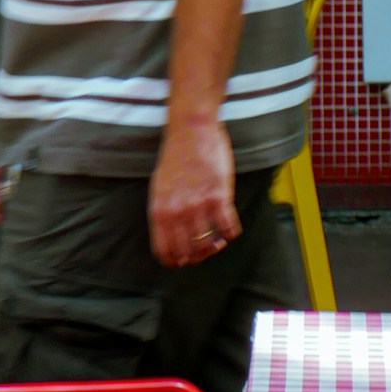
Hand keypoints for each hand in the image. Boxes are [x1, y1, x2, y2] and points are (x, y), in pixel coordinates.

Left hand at [150, 113, 238, 268]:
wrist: (191, 129)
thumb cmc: (176, 157)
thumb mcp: (159, 188)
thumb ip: (164, 213)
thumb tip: (171, 238)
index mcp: (159, 211)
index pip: (164, 251)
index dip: (175, 261)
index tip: (183, 261)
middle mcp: (177, 212)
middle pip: (188, 252)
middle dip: (197, 256)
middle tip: (204, 250)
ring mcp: (199, 205)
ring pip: (208, 244)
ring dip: (215, 247)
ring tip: (218, 241)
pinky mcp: (219, 196)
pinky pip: (229, 228)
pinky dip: (231, 233)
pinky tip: (230, 228)